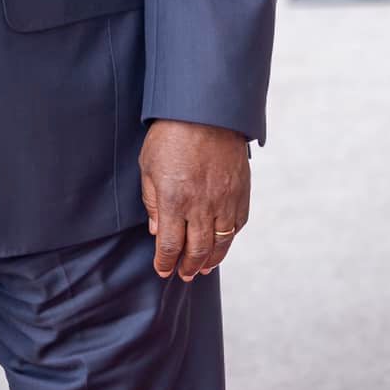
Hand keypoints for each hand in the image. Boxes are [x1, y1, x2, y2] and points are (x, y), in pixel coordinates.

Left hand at [139, 119, 250, 280]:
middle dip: (188, 266)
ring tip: (202, 268)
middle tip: (183, 275)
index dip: (166, 262)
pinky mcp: (241, 195)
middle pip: (197, 250)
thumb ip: (152, 201)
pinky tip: (222, 245)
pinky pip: (237, 226)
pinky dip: (229, 240)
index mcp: (174, 201)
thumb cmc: (170, 137)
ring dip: (211, 260)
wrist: (206, 114)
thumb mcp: (148, 167)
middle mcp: (202, 207)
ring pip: (220, 243)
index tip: (162, 270)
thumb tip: (156, 231)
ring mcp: (225, 202)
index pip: (170, 244)